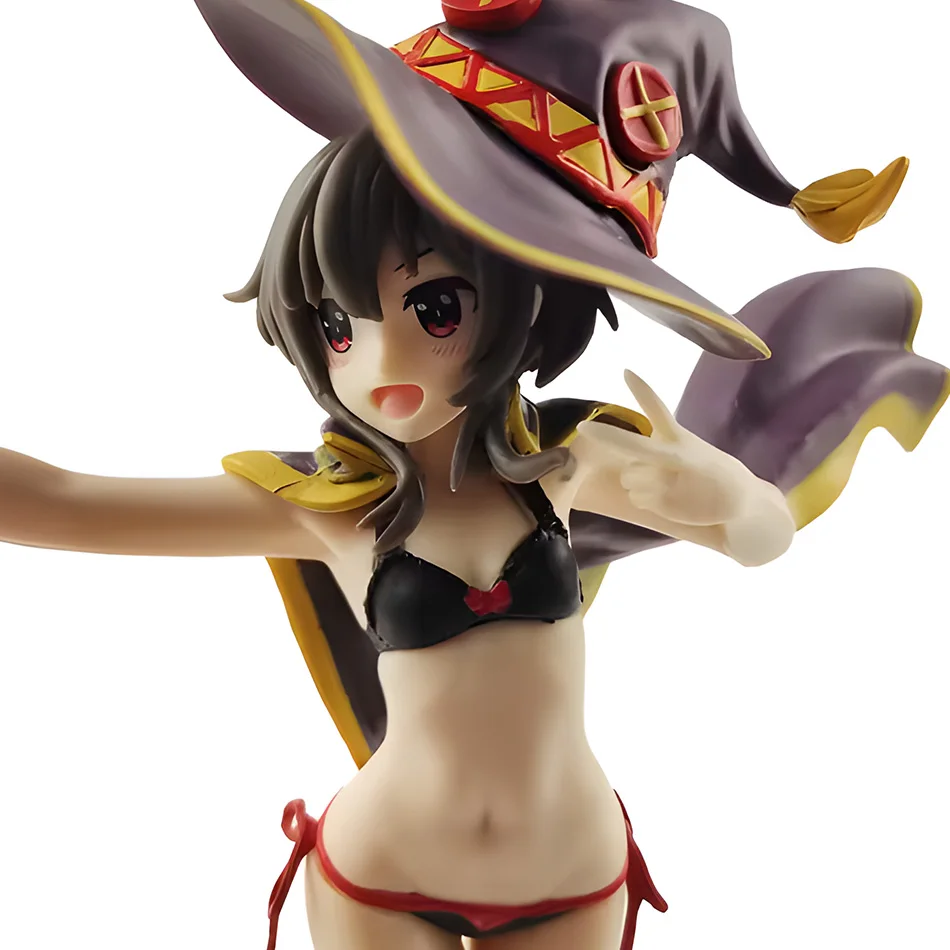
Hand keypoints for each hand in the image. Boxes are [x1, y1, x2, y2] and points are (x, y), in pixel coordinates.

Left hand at [576, 369, 752, 525]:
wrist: (741, 500)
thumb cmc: (709, 470)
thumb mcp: (691, 448)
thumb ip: (662, 446)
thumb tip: (632, 460)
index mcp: (680, 438)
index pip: (658, 409)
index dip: (642, 391)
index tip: (625, 372)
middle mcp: (673, 457)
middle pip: (634, 447)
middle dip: (606, 436)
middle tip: (583, 428)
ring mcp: (669, 481)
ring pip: (628, 475)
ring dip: (637, 479)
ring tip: (664, 483)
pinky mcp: (666, 503)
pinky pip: (635, 497)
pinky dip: (644, 498)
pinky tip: (666, 498)